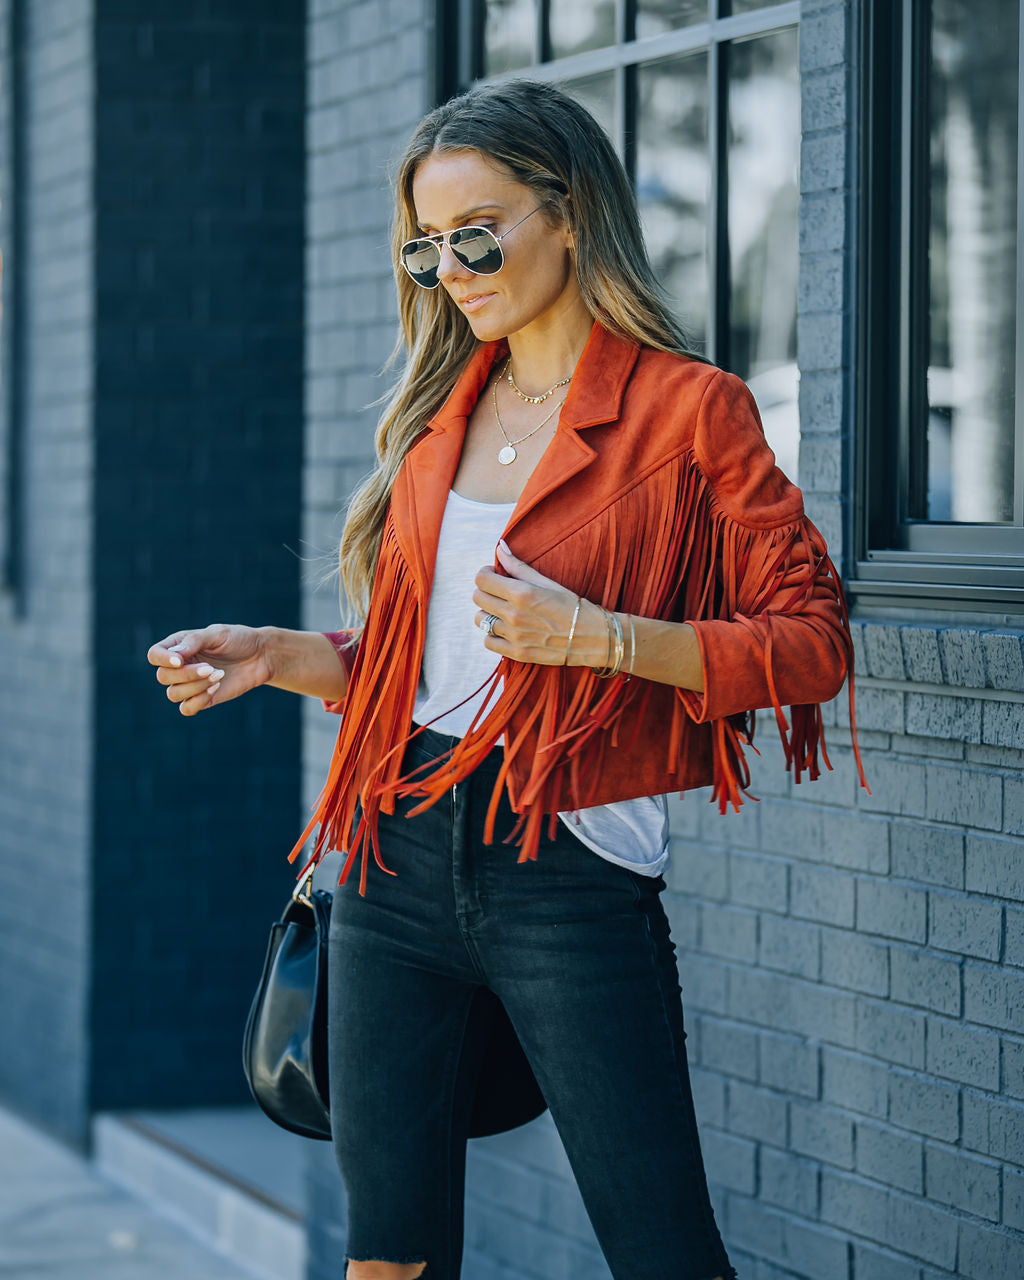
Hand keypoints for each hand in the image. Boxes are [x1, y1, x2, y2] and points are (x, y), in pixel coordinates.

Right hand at [147, 623, 270, 715]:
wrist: (260, 656)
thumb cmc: (238, 640)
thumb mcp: (218, 634)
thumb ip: (194, 642)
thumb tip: (174, 655)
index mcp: (178, 646)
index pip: (155, 655)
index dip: (162, 660)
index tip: (180, 660)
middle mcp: (179, 666)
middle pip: (162, 677)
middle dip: (186, 675)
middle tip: (211, 668)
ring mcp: (189, 684)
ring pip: (173, 694)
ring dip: (195, 687)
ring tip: (218, 675)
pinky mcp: (202, 699)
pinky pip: (186, 709)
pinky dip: (198, 701)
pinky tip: (216, 688)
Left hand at [473, 540, 601, 666]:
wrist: (593, 637)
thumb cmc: (572, 605)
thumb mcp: (547, 582)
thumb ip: (518, 566)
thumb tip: (500, 547)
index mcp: (521, 593)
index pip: (482, 579)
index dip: (486, 574)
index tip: (495, 575)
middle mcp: (514, 614)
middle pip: (478, 598)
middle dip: (486, 591)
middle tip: (500, 592)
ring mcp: (514, 636)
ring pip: (480, 620)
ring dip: (488, 613)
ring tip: (503, 611)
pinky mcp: (517, 653)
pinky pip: (488, 641)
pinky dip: (492, 634)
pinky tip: (505, 629)